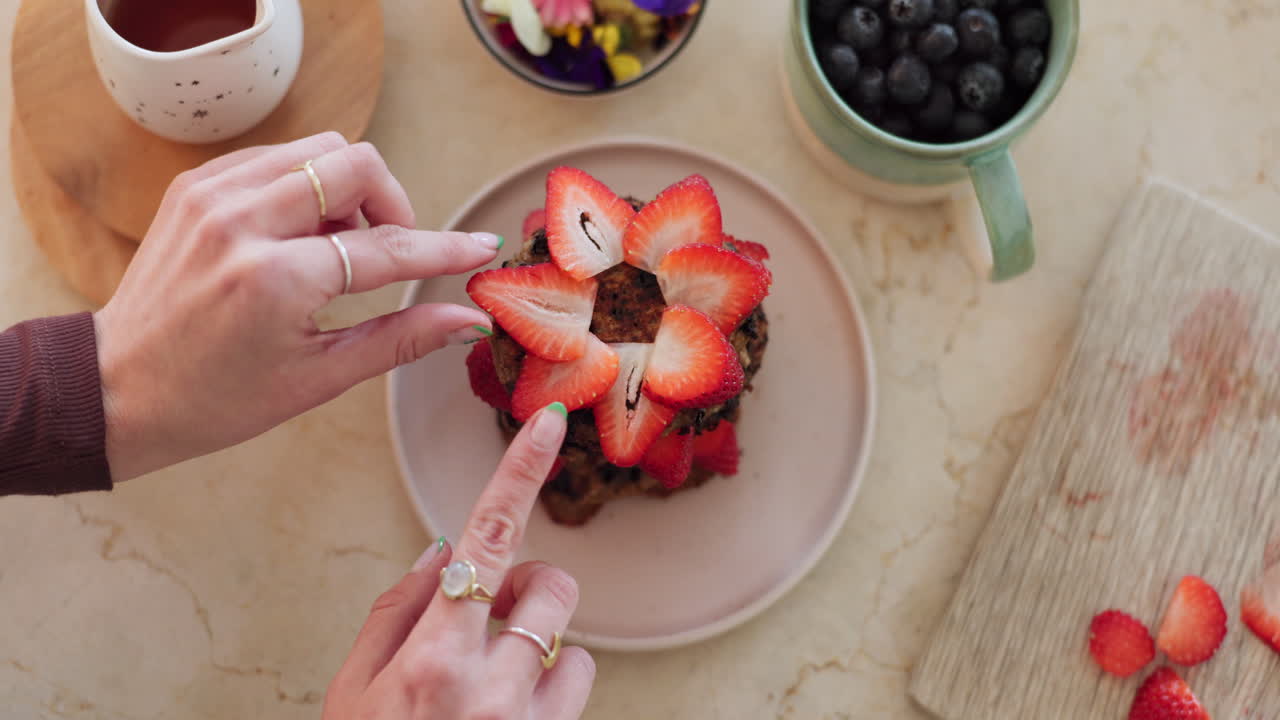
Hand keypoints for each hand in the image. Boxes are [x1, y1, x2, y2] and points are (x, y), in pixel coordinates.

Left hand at [94, 132, 500, 479]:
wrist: (116, 388)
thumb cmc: (213, 399)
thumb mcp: (316, 378)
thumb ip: (399, 340)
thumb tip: (466, 320)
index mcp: (274, 280)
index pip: (385, 248)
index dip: (441, 249)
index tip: (479, 248)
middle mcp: (242, 223)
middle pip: (355, 164)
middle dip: (392, 202)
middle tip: (389, 248)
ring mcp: (212, 195)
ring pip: (318, 148)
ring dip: (348, 188)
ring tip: (340, 245)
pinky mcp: (195, 186)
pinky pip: (276, 156)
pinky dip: (305, 184)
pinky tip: (301, 233)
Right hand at [322, 404, 594, 719]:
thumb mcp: (350, 689)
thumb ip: (395, 609)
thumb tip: (446, 546)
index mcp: (431, 657)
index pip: (487, 540)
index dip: (518, 471)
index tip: (548, 419)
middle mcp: (491, 685)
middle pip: (551, 585)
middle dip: (525, 591)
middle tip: (486, 623)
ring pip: (572, 641)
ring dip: (539, 647)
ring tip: (493, 684)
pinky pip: (577, 686)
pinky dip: (552, 689)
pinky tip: (511, 715)